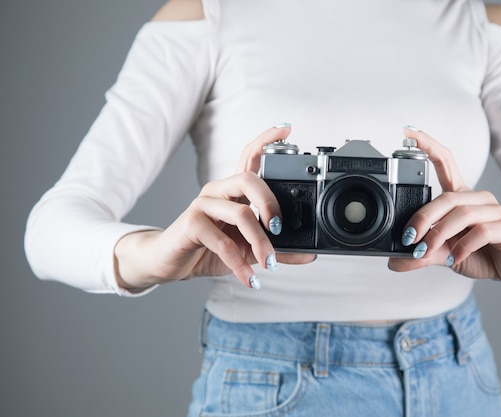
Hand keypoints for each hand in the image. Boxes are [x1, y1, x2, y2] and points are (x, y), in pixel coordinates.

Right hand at [114, 125, 311, 290]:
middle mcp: (218, 191)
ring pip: (240, 214)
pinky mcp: (191, 224)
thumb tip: (308, 255)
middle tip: (280, 229)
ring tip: (269, 263)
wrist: (171, 264)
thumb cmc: (208, 250)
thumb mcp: (249, 251)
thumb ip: (277, 251)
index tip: (287, 128)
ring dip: (260, 243)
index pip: (250, 156)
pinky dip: (239, 263)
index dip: (267, 140)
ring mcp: (203, 204)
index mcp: (233, 191)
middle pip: (249, 178)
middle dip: (271, 203)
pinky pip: (222, 242)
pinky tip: (249, 278)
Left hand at [388, 128, 500, 290]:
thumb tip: (394, 262)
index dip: (428, 144)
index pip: (444, 161)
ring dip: (439, 234)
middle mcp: (479, 199)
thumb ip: (421, 255)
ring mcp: (495, 212)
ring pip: (462, 214)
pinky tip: (454, 257)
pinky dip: (463, 246)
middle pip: (447, 198)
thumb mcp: (445, 254)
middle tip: (409, 238)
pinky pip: (482, 231)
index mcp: (461, 197)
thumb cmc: (482, 253)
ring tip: (426, 251)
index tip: (408, 131)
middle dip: (424, 218)